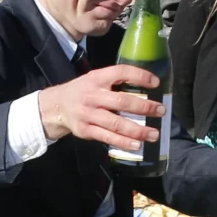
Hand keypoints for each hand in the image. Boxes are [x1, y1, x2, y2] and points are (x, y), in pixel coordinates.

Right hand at [41, 65, 159, 152]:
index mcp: (97, 78)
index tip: (156, 82)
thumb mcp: (95, 79)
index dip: (139, 76)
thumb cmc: (83, 91)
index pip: (120, 72)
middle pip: (122, 101)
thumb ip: (115, 82)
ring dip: (138, 130)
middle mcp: (92, 95)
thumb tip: (146, 88)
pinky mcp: (85, 130)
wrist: (55, 106)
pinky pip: (107, 137)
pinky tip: (137, 144)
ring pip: (116, 123)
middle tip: (161, 111)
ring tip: (154, 134)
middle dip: (144, 107)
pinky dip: (123, 142)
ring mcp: (88, 114)